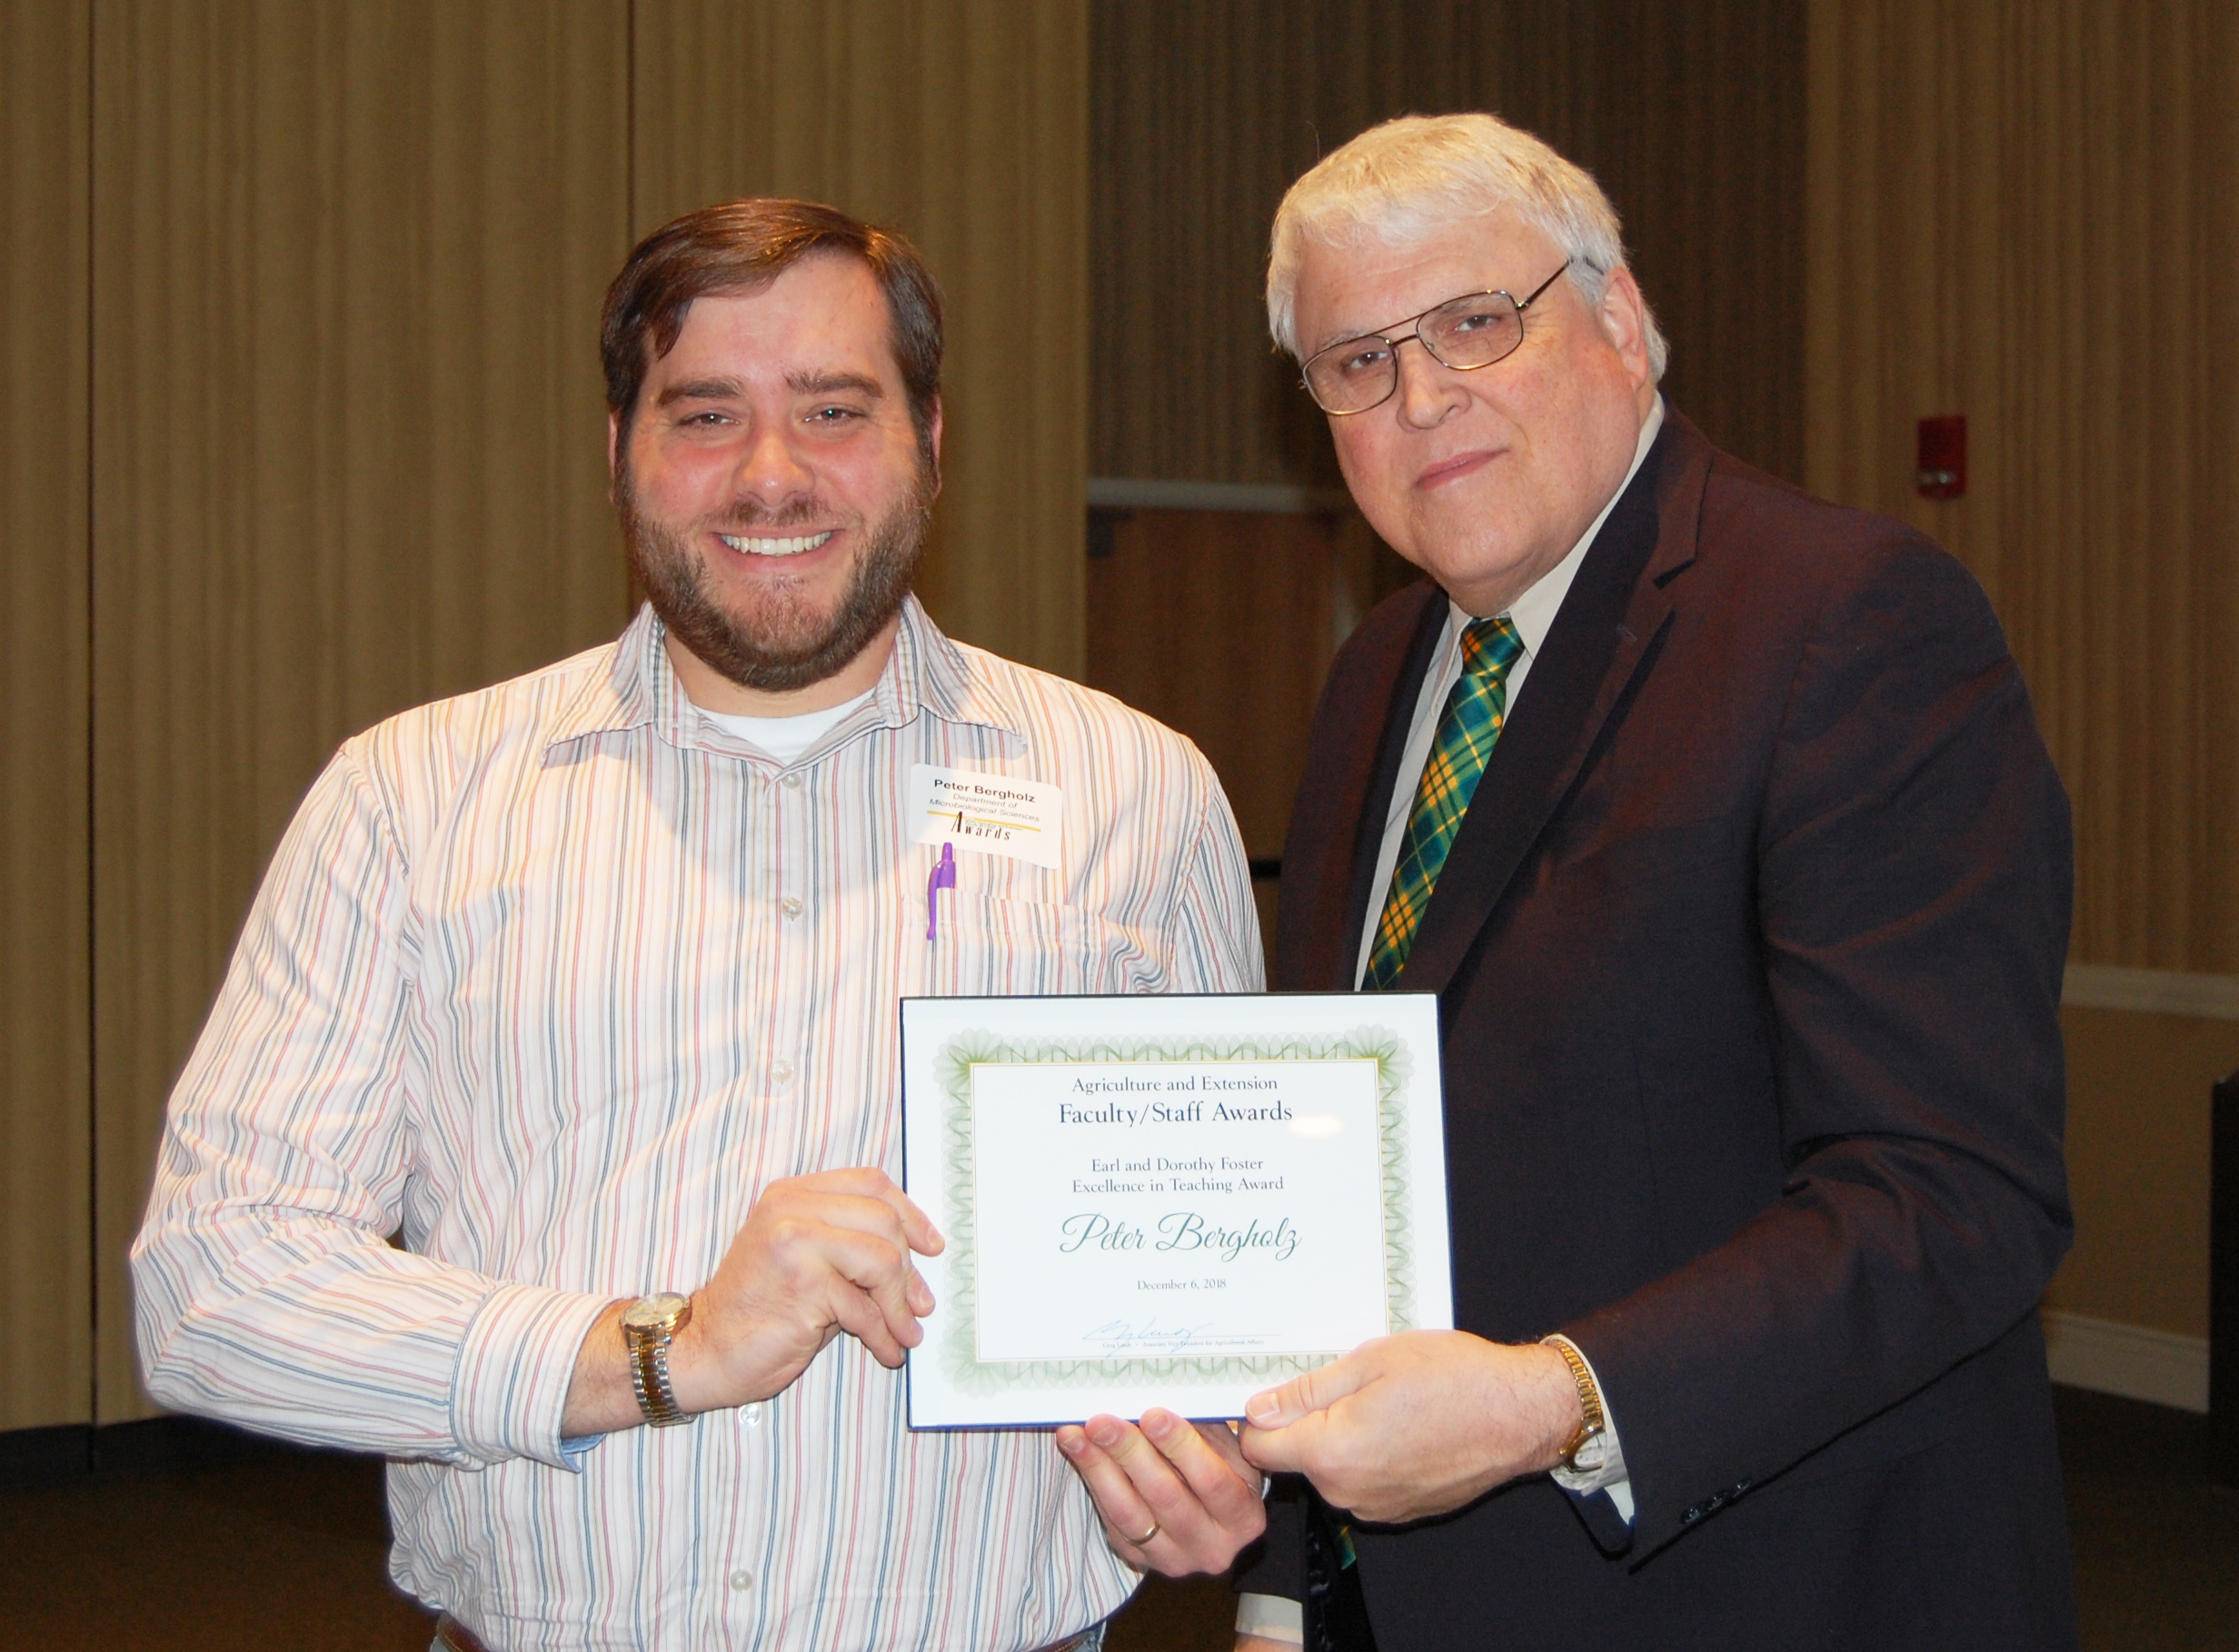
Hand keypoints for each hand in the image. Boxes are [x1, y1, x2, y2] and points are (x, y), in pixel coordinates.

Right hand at [671, 1168, 943, 1410]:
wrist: (703, 1349)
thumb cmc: (758, 1310)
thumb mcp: (803, 1259)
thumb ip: (846, 1242)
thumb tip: (916, 1258)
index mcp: (792, 1194)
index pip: (870, 1183)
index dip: (910, 1213)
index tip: (931, 1246)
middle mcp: (791, 1209)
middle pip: (883, 1219)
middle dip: (910, 1268)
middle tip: (921, 1303)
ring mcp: (794, 1242)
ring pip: (882, 1259)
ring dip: (900, 1304)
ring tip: (905, 1330)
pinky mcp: (802, 1284)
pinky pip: (864, 1308)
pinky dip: (883, 1334)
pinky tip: (887, 1350)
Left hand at [1056, 1408, 1266, 1574]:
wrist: (1212, 1520)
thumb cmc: (1224, 1471)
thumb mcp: (1231, 1452)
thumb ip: (1206, 1428)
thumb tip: (1167, 1392)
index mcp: (1244, 1518)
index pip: (1211, 1481)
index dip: (1180, 1446)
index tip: (1152, 1414)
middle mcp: (1212, 1547)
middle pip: (1165, 1496)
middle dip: (1130, 1453)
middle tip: (1102, 1420)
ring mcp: (1172, 1558)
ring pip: (1129, 1513)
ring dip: (1099, 1467)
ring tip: (1077, 1433)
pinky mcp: (1139, 1557)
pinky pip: (1111, 1519)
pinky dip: (1092, 1480)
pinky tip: (1077, 1449)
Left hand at [1240, 1331, 1578, 1523]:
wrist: (1520, 1414)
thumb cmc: (1452, 1378)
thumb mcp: (1371, 1361)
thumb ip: (1307, 1390)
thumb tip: (1258, 1408)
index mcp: (1331, 1452)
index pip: (1259, 1446)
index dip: (1261, 1415)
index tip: (1278, 1390)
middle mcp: (1347, 1491)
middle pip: (1295, 1458)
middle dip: (1307, 1422)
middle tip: (1345, 1381)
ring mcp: (1376, 1506)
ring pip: (1332, 1470)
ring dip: (1342, 1438)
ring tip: (1383, 1400)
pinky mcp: (1401, 1510)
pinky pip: (1364, 1482)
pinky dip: (1372, 1455)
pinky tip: (1403, 1424)